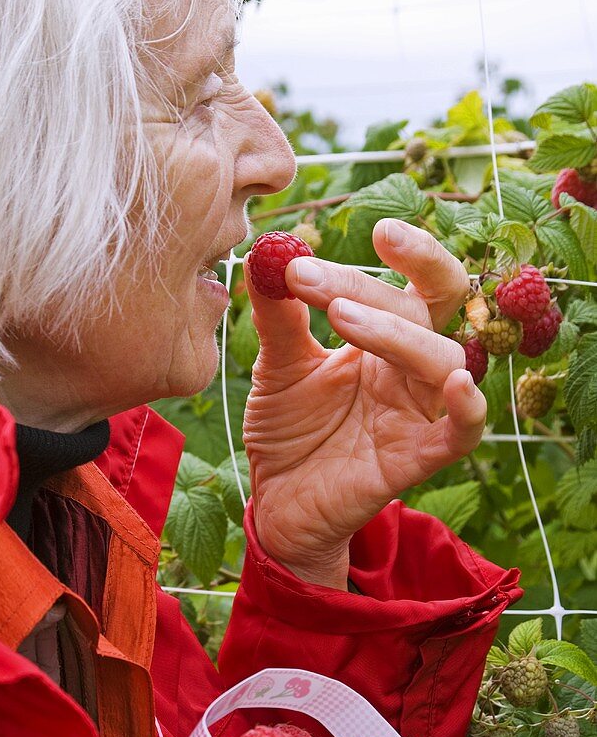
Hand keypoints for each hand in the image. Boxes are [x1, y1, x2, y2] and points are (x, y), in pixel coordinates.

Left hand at [243, 218, 484, 589]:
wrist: (278, 503)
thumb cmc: (288, 432)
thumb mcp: (277, 367)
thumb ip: (280, 316)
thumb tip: (268, 253)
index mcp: (384, 340)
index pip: (411, 285)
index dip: (405, 254)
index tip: (363, 233)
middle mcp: (408, 370)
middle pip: (429, 309)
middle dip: (382, 282)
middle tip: (314, 274)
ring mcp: (416, 413)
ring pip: (441, 360)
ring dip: (395, 332)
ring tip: (339, 316)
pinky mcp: (415, 459)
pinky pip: (462, 433)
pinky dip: (468, 408)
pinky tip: (457, 383)